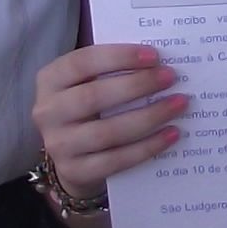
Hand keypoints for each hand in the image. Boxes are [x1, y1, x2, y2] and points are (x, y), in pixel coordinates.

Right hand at [32, 42, 187, 193]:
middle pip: (93, 97)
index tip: (154, 56)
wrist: (74, 155)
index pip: (82, 62)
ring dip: (148, 117)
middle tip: (170, 78)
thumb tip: (159, 61)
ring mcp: (59, 145)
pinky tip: (171, 134)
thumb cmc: (90, 106)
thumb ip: (114, 69)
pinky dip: (147, 147)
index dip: (119, 57)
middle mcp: (48, 112)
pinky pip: (116, 160)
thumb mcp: (89, 82)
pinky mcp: (75, 171)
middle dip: (137, 85)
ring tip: (178, 104)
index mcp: (50, 80)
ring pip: (107, 132)